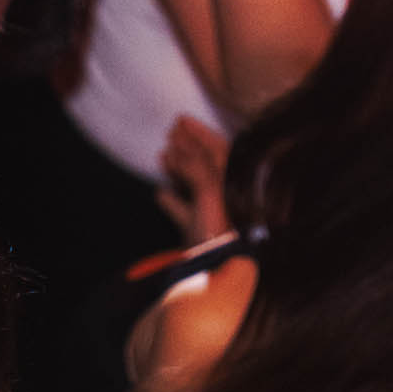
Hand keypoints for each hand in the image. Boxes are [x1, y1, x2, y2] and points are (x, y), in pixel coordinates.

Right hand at [156, 114, 231, 244]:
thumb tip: (177, 150)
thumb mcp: (208, 189)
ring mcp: (212, 214)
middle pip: (206, 165)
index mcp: (233, 182)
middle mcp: (225, 195)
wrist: (215, 271)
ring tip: (162, 156)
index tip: (180, 120)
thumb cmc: (218, 228)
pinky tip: (159, 193)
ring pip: (194, 185)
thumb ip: (195, 166)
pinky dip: (172, 200)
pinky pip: (184, 212)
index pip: (216, 149)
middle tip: (171, 132)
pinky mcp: (199, 234)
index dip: (199, 132)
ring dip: (178, 169)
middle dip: (188, 147)